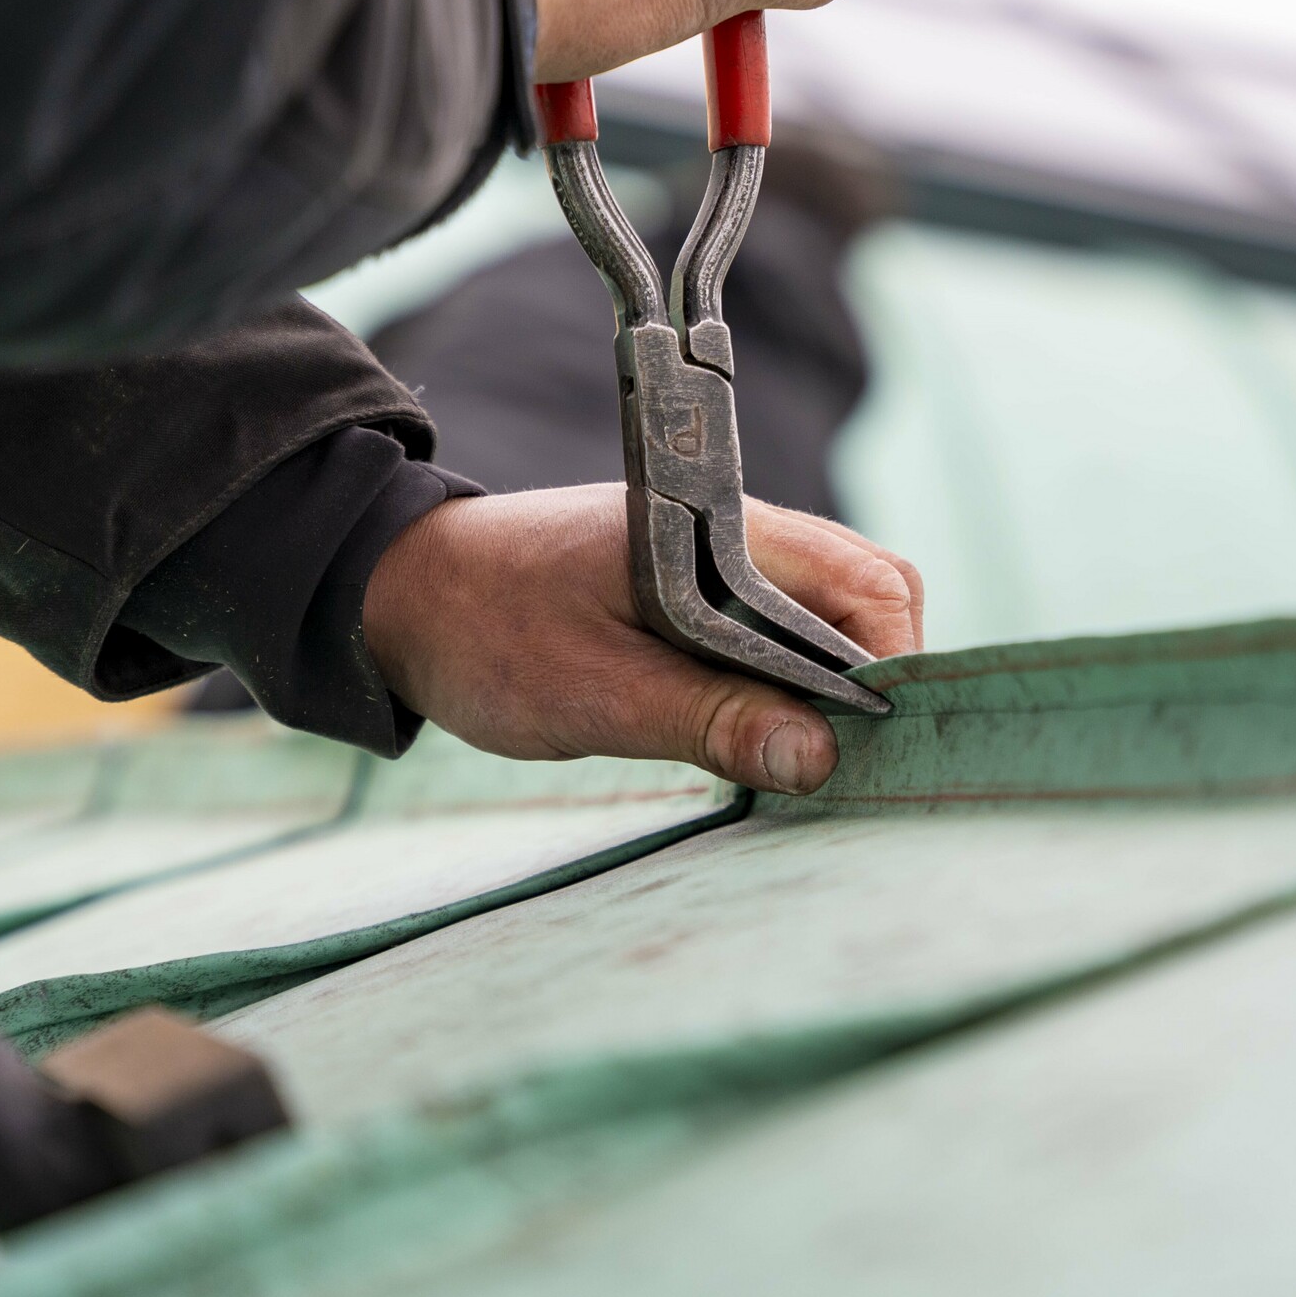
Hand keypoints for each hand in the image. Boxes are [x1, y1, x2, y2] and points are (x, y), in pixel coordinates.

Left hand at [362, 485, 922, 792]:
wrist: (404, 591)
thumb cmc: (486, 630)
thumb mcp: (593, 692)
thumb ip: (710, 721)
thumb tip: (820, 758)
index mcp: (726, 531)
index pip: (869, 587)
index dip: (892, 670)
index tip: (869, 751)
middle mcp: (746, 531)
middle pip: (873, 593)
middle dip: (877, 679)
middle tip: (839, 765)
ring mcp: (731, 558)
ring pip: (834, 614)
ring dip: (832, 686)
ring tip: (796, 756)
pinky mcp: (709, 589)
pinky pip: (786, 628)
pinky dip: (792, 682)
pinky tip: (759, 734)